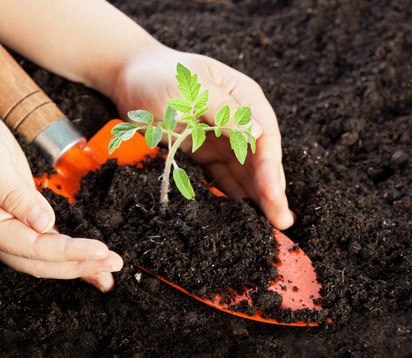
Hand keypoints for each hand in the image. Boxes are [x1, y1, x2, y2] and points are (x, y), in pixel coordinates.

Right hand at [0, 85, 121, 291]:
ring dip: (77, 265)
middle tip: (113, 264)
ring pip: (43, 258)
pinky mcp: (16, 219)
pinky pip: (45, 242)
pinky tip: (89, 259)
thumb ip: (14, 193)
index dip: (68, 252)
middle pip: (39, 262)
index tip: (99, 250)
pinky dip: (69, 252)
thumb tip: (44, 223)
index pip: (30, 247)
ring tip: (107, 270)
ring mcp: (3, 227)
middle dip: (79, 265)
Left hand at [112, 45, 294, 229]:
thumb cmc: (159, 75)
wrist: (129, 78)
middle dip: (272, 192)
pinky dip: (235, 196)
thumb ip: (225, 110)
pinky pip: (225, 177)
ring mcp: (224, 138)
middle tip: (282, 223)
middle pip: (261, 160)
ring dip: (258, 199)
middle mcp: (240, 120)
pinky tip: (245, 216)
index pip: (265, 139)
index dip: (270, 170)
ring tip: (271, 227)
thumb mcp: (192, 89)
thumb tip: (260, 133)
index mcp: (244, 98)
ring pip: (247, 173)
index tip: (273, 197)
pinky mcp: (208, 153)